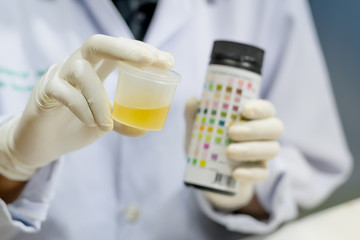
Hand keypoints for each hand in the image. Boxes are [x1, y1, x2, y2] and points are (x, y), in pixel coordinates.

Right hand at [0, 35, 173, 180]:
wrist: (43, 144)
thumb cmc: (76, 127)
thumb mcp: (104, 123)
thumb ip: (123, 121)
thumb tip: (146, 128)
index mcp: (95, 68)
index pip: (119, 50)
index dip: (142, 51)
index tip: (167, 61)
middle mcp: (76, 65)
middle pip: (98, 43)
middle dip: (126, 49)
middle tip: (150, 60)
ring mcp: (58, 75)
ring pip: (82, 71)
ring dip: (101, 99)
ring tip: (109, 124)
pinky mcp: (44, 91)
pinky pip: (65, 93)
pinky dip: (83, 109)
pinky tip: (92, 123)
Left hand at [185, 98, 283, 210]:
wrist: (207, 177)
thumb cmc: (207, 145)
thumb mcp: (197, 131)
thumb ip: (194, 115)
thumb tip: (192, 101)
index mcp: (253, 118)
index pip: (267, 108)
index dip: (261, 108)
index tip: (245, 109)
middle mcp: (264, 134)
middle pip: (275, 127)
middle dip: (255, 129)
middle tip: (232, 132)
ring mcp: (263, 155)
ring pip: (272, 149)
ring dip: (251, 149)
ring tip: (229, 152)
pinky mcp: (259, 173)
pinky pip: (263, 173)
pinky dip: (250, 173)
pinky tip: (235, 173)